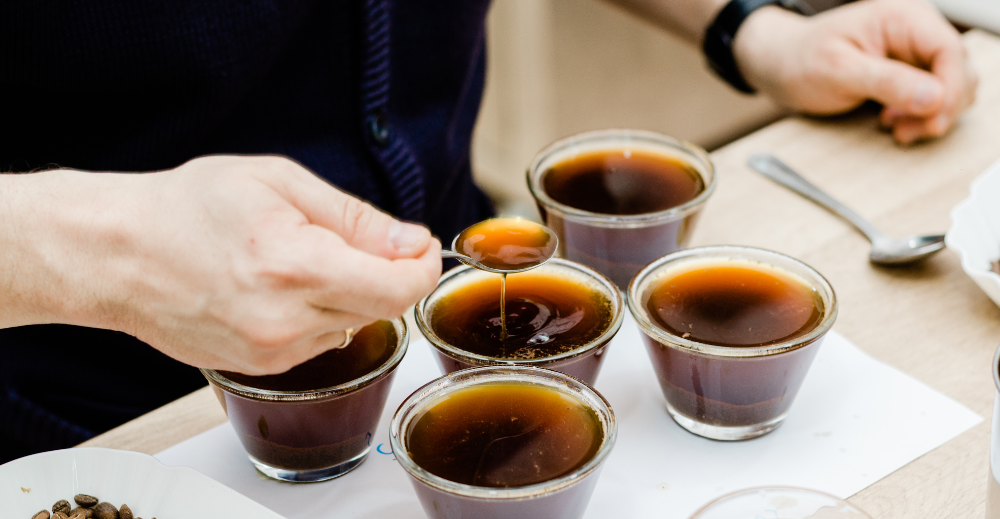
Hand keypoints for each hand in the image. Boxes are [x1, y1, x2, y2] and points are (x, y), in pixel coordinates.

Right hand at [2, 156, 440, 374]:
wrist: (119, 254)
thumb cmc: (189, 208)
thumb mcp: (280, 182)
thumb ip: (355, 218)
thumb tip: (411, 242)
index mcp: (295, 266)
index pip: (399, 289)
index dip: (421, 266)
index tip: (416, 246)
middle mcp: (285, 320)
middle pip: (381, 308)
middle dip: (381, 272)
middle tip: (343, 238)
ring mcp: (271, 352)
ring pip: (352, 326)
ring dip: (346, 294)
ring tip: (296, 261)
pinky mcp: (259, 368)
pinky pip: (318, 342)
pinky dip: (316, 315)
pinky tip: (278, 288)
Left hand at [733, 0, 976, 143]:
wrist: (780, 65)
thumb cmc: (801, 60)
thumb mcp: (839, 70)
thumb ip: (886, 82)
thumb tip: (933, 97)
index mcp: (903, 18)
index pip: (950, 51)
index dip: (950, 88)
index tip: (934, 119)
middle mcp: (915, 32)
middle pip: (957, 71)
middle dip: (941, 106)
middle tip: (909, 131)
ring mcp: (913, 54)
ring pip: (949, 88)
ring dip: (932, 115)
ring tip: (896, 129)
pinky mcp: (907, 74)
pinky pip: (931, 98)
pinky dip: (921, 116)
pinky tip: (894, 124)